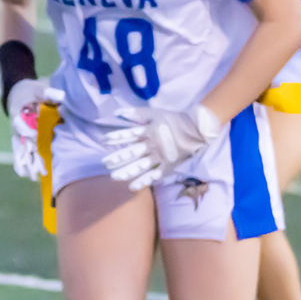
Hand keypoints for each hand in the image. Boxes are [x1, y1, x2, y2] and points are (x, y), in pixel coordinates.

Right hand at [5, 79, 63, 180]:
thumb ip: (49, 92)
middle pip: (20, 141)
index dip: (25, 129)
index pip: (19, 122)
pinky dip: (24, 164)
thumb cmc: (31, 89)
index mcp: (17, 111)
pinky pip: (22, 154)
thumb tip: (62, 97)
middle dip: (27, 153)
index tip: (33, 135)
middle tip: (34, 165)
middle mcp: (17, 126)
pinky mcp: (23, 140)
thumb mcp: (39, 86)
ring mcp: (19, 135)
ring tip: (33, 176)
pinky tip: (30, 176)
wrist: (19, 93)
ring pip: (21, 151)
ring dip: (27, 163)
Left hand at [103, 103, 222, 190]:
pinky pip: (155, 175)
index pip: (129, 135)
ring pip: (141, 165)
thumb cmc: (175, 119)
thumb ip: (137, 113)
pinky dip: (143, 181)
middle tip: (105, 164)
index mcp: (149, 131)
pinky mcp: (169, 165)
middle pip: (132, 152)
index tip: (103, 141)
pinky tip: (132, 186)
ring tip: (113, 177)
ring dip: (127, 171)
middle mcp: (152, 145)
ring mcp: (160, 156)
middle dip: (117, 158)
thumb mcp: (155, 113)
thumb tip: (118, 112)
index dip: (116, 138)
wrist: (197, 128)